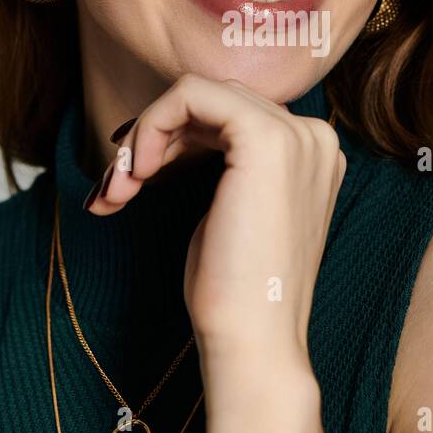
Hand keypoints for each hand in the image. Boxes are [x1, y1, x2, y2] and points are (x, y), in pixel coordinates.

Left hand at [87, 74, 346, 373]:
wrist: (254, 339)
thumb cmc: (235, 292)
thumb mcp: (227, 211)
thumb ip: (218, 163)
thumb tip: (166, 132)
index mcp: (311, 155)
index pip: (230, 115)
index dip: (173, 137)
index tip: (132, 180)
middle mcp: (314, 137)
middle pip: (213, 102)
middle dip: (154, 136)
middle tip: (118, 187)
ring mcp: (297, 135)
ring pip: (199, 92)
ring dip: (146, 134)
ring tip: (121, 187)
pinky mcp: (265, 139)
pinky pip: (191, 94)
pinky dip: (151, 124)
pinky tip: (139, 172)